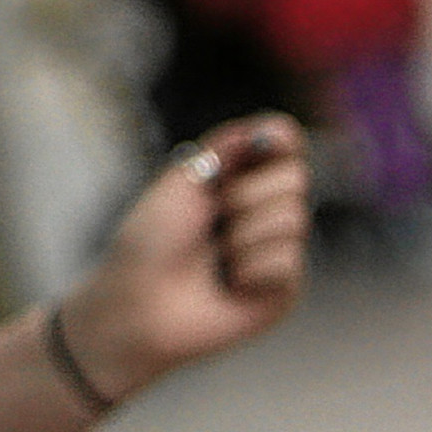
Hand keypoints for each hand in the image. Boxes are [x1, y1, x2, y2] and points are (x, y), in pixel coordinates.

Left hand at [61, 112, 309, 398]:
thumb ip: (223, 150)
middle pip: (296, 177)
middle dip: (246, 195)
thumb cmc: (147, 244)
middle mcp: (264, 211)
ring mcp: (279, 248)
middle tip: (212, 218)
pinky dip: (249, 269)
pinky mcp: (284, 287)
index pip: (284, 144)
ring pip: (294, 219)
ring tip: (215, 257)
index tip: (265, 141)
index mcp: (237, 180)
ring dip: (242, 236)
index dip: (280, 139)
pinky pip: (287, 261)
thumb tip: (266, 128)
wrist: (135, 304)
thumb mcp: (179, 185)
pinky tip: (229, 284)